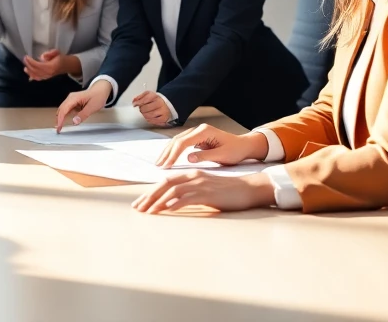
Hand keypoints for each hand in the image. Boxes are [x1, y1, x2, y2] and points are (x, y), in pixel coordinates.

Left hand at [23, 50, 80, 80]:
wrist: (68, 65)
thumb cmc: (61, 58)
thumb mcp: (56, 52)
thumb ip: (49, 53)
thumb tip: (41, 57)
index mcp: (51, 66)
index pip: (38, 65)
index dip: (31, 61)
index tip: (26, 57)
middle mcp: (48, 73)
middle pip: (35, 71)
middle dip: (29, 65)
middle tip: (25, 59)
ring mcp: (47, 76)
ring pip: (36, 75)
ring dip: (29, 71)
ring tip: (25, 66)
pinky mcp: (46, 78)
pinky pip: (38, 78)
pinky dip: (32, 76)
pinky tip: (28, 72)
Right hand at [54, 80, 111, 131]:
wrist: (101, 90)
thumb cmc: (98, 96)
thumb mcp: (92, 107)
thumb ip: (83, 115)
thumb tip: (74, 122)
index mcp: (74, 98)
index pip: (64, 109)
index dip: (60, 119)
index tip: (59, 127)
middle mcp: (70, 98)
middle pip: (61, 110)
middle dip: (58, 120)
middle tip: (58, 129)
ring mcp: (71, 100)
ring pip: (62, 110)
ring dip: (60, 118)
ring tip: (60, 127)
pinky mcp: (73, 102)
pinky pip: (66, 110)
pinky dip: (64, 116)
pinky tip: (65, 121)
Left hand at [131, 171, 274, 214]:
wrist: (249, 189)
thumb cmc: (228, 192)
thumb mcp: (205, 190)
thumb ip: (190, 194)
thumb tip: (173, 204)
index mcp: (191, 175)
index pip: (165, 181)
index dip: (151, 191)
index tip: (140, 203)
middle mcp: (193, 177)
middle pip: (165, 184)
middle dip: (149, 196)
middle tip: (137, 208)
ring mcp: (201, 184)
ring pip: (173, 190)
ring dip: (158, 201)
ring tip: (148, 212)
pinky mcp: (208, 194)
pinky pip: (188, 198)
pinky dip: (175, 203)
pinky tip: (166, 209)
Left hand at [132, 91, 172, 125]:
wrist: (166, 104)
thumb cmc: (156, 100)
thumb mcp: (148, 95)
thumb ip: (140, 97)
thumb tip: (134, 102)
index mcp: (155, 96)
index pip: (144, 100)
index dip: (138, 103)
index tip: (135, 104)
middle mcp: (160, 103)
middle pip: (145, 109)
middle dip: (141, 110)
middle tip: (143, 109)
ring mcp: (162, 111)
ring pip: (148, 116)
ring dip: (145, 115)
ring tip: (146, 113)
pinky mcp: (164, 118)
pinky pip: (153, 121)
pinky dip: (149, 120)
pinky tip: (150, 117)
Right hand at [153, 124, 268, 167]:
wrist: (244, 146)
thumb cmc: (236, 150)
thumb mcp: (222, 155)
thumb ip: (205, 156)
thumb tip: (188, 158)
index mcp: (204, 131)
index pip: (183, 143)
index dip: (173, 155)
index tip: (167, 165)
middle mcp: (198, 130)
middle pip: (177, 140)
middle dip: (166, 153)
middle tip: (158, 165)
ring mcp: (197, 133)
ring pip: (177, 141)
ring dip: (168, 152)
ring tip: (160, 163)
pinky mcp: (197, 138)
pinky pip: (181, 144)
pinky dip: (173, 151)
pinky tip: (168, 158)